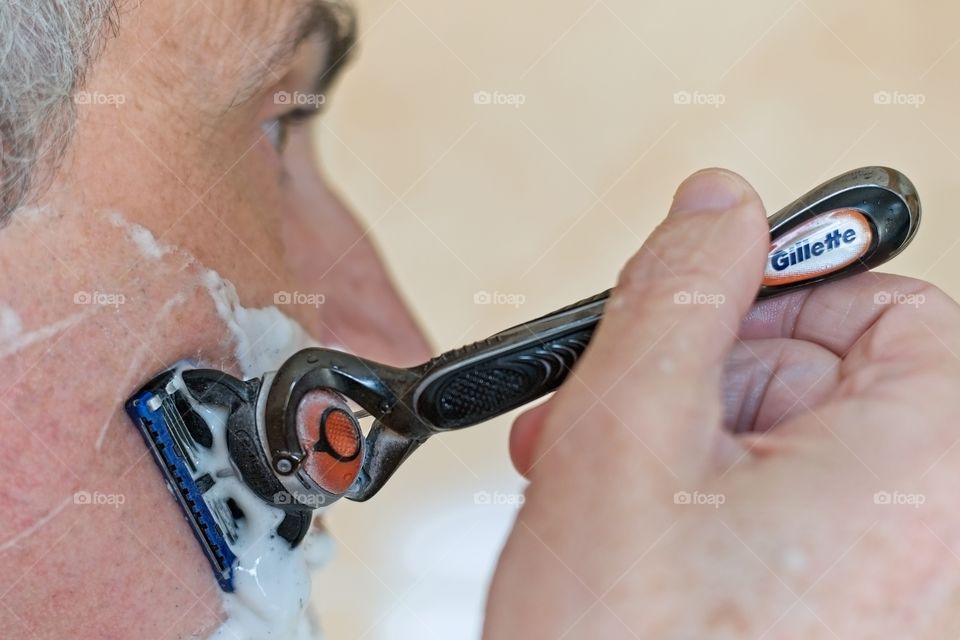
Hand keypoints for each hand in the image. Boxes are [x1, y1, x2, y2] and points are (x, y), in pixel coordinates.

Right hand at [484, 169, 959, 638]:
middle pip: (830, 381)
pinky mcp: (844, 616)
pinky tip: (627, 519)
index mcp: (922, 473)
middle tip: (617, 398)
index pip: (897, 309)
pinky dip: (703, 500)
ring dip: (683, 439)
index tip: (702, 305)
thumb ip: (678, 296)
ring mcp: (894, 589)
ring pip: (791, 451)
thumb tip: (718, 206)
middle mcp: (933, 537)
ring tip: (595, 468)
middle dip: (703, 378)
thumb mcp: (628, 435)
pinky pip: (784, 518)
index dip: (782, 293)